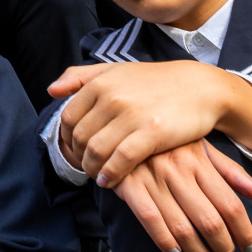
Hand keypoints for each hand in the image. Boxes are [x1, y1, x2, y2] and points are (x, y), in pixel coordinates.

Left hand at [50, 60, 251, 187]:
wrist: (200, 88)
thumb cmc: (156, 82)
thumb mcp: (116, 70)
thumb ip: (80, 77)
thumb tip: (51, 91)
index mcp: (100, 82)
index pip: (67, 117)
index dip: (65, 138)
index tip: (73, 150)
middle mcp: (112, 97)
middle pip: (79, 137)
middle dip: (78, 157)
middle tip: (86, 167)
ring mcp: (131, 114)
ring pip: (95, 151)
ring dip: (91, 169)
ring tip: (96, 176)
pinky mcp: (152, 132)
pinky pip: (120, 160)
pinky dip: (110, 174)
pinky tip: (109, 181)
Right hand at [109, 141, 251, 251]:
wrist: (122, 123)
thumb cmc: (168, 141)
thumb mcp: (202, 148)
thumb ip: (232, 173)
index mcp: (199, 161)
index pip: (230, 204)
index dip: (244, 231)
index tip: (250, 247)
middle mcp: (178, 170)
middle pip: (209, 220)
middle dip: (223, 246)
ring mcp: (152, 178)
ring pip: (181, 226)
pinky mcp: (129, 185)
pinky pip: (149, 220)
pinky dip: (164, 242)